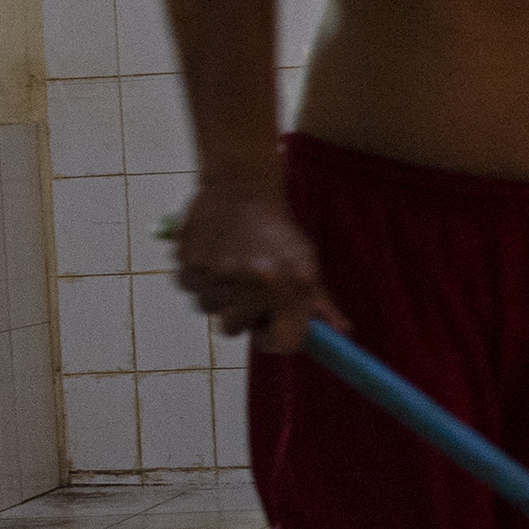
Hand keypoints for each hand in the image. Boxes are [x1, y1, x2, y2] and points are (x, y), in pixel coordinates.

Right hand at [173, 178, 343, 351]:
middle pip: (234, 329)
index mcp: (287, 285)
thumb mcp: (305, 262)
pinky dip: (197, 276)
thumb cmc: (276, 230)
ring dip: (217, 294)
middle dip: (240, 312)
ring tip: (230, 265)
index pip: (283, 342)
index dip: (273, 340)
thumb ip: (319, 302)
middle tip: (247, 285)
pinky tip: (212, 254)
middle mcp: (252, 281)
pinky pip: (188, 286)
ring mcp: (217, 271)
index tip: (267, 330)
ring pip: (207, 308)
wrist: (242, 186)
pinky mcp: (189, 259)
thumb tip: (341, 331)